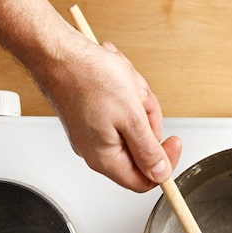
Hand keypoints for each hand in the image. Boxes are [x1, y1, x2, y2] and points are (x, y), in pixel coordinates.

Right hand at [33, 35, 180, 192]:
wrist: (57, 51)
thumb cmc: (87, 78)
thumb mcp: (131, 117)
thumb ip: (148, 151)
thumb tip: (160, 174)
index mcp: (104, 158)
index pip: (144, 181)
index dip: (164, 164)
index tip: (174, 142)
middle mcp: (97, 149)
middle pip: (142, 148)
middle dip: (148, 120)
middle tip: (140, 101)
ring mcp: (94, 132)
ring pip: (135, 125)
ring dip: (138, 102)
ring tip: (126, 85)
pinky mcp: (94, 115)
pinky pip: (124, 111)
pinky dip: (127, 95)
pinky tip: (118, 81)